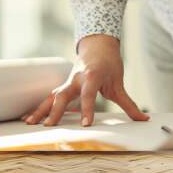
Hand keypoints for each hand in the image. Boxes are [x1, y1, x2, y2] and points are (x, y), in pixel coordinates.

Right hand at [23, 34, 149, 125]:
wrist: (97, 45)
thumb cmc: (109, 63)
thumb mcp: (119, 83)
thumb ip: (129, 104)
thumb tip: (143, 118)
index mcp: (91, 76)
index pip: (88, 95)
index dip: (87, 110)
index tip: (85, 125)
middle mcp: (76, 79)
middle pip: (62, 95)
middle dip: (55, 111)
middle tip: (49, 127)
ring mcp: (68, 81)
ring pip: (51, 95)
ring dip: (40, 109)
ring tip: (29, 123)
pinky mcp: (64, 85)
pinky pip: (49, 97)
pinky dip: (40, 107)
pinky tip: (30, 118)